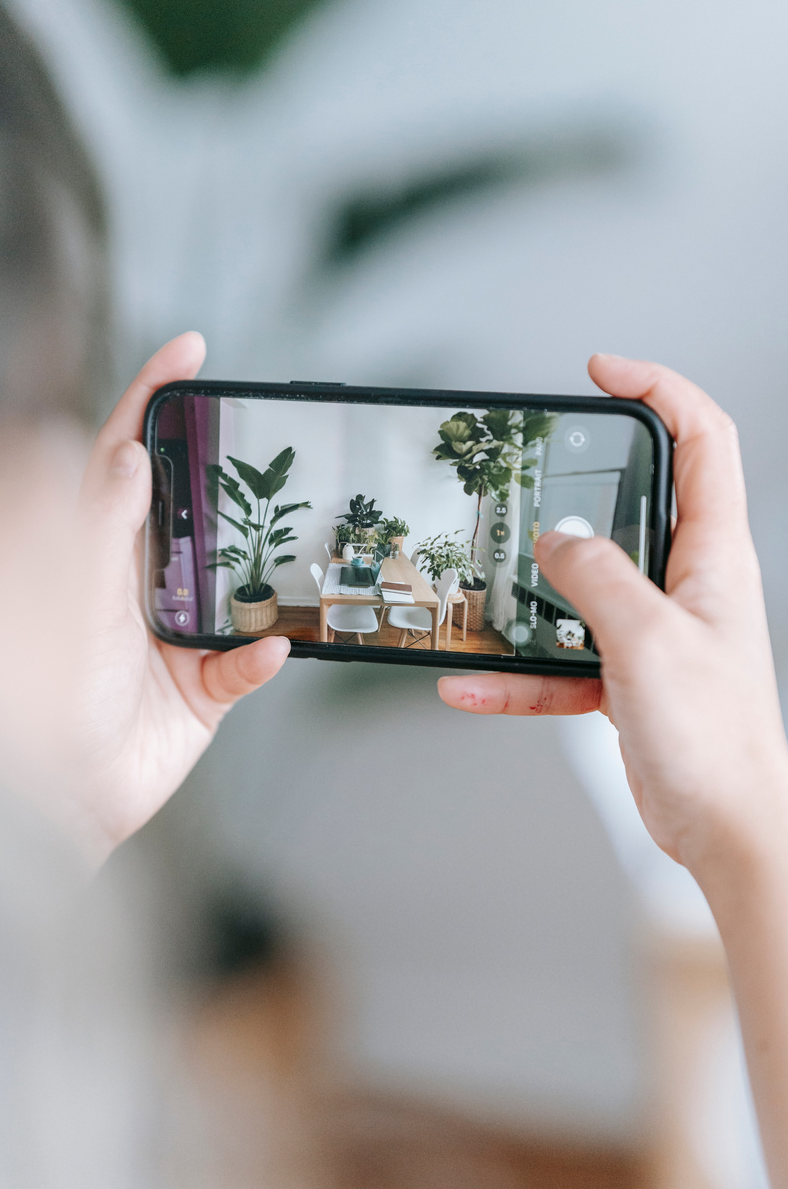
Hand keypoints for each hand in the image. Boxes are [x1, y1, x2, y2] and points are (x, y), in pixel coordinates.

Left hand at [75, 333, 288, 862]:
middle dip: (230, 476)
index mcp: (98, 550)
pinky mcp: (208, 686)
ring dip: (263, 571)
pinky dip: (260, 658)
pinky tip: (267, 651)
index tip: (190, 351)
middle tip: (267, 444)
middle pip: (195, 510)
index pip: (128, 457)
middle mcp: (141, 584)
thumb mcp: (71, 596)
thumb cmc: (45, 699)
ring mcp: (179, 633)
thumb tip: (131, 452)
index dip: (154, 400)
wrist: (61, 800)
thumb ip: (101, 523)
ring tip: (295, 542)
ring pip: (238, 581)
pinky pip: (250, 663)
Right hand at [438, 354, 787, 877]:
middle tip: (530, 470)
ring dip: (532, 591)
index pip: (702, 440)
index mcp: (713, 556)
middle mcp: (687, 584)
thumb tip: (558, 540)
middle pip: (637, 503)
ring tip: (484, 590)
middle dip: (582, 485)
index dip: (658, 390)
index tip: (603, 371)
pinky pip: (561, 658)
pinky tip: (472, 685)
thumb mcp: (648, 641)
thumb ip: (597, 579)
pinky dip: (517, 672)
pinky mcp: (627, 676)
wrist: (728, 830)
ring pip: (584, 586)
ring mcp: (654, 630)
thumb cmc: (717, 742)